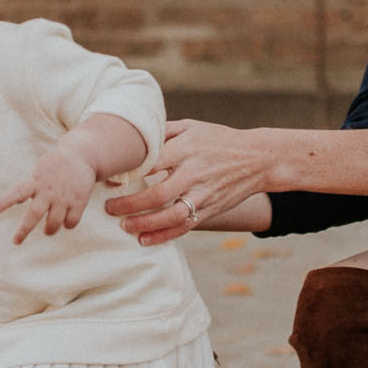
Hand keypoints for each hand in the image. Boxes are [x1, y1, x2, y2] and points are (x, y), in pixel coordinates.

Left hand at [0, 144, 97, 243]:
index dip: (5, 202)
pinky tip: (65, 222)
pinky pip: (70, 222)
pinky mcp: (79, 201)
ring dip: (49, 230)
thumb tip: (16, 201)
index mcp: (36, 181)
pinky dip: (67, 225)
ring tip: (48, 230)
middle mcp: (48, 190)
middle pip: (34, 214)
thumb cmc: (54, 166)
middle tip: (15, 241)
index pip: (17, 192)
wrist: (81, 156)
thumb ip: (28, 186)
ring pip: (53, 223)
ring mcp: (64, 197)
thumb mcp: (39, 173)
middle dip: (24, 230)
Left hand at [105, 120, 275, 245]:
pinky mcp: (211, 209)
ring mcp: (204, 193)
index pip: (152, 162)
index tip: (109, 180)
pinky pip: (185, 227)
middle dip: (131, 204)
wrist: (258, 159)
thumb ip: (164, 132)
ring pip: (171, 215)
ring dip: (145, 223)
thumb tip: (133, 136)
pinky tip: (145, 239)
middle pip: (158, 193)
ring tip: (125, 226)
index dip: (128, 173)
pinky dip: (164, 236)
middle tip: (110, 208)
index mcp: (187, 149)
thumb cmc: (219, 139)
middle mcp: (195, 172)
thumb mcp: (192, 127)